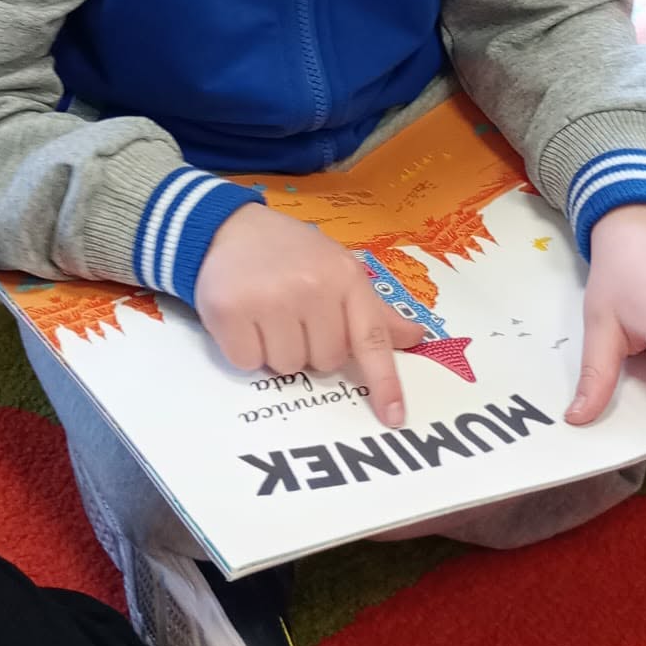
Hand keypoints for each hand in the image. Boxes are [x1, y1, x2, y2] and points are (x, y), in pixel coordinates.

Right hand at [197, 203, 424, 426]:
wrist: (230, 229)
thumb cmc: (293, 255)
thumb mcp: (338, 270)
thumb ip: (374, 311)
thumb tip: (415, 336)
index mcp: (345, 278)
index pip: (371, 338)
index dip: (384, 381)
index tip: (393, 416)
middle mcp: (311, 287)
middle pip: (326, 362)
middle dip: (312, 348)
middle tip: (296, 316)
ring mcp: (270, 299)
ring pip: (288, 367)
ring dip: (278, 351)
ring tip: (268, 315)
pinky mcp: (230, 311)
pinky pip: (248, 362)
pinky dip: (246, 350)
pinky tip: (245, 320)